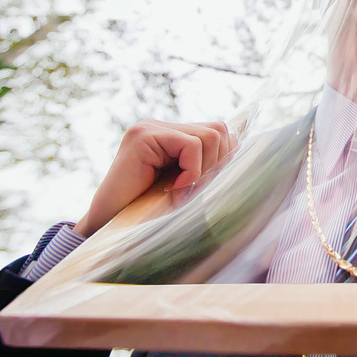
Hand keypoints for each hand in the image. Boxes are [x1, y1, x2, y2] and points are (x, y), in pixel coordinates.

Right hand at [74, 120, 236, 236]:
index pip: (221, 133)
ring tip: (182, 192)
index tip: (206, 188)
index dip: (224, 161)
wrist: (108, 228)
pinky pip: (191, 144)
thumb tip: (247, 155)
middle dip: (218, 165)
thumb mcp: (188, 189)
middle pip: (219, 131)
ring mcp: (151, 128)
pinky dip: (192, 171)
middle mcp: (162, 127)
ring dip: (204, 170)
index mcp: (173, 136)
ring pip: (210, 136)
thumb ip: (209, 168)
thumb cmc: (149, 214)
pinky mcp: (143, 136)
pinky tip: (175, 190)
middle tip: (196, 192)